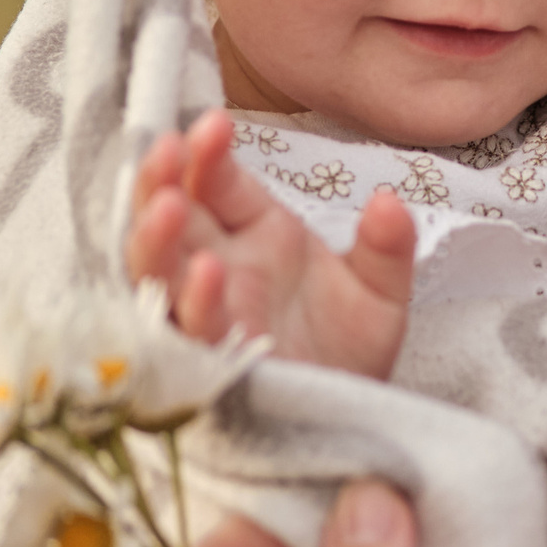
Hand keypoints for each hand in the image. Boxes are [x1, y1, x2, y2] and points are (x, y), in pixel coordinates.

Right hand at [126, 108, 414, 378]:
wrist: (354, 421)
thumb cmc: (352, 351)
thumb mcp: (380, 292)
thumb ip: (386, 247)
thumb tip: (390, 201)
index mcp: (253, 234)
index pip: (216, 182)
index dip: (206, 153)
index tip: (214, 125)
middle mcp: (218, 269)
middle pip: (170, 219)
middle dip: (159, 182)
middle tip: (166, 150)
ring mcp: (206, 316)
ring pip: (159, 271)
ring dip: (157, 238)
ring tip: (167, 204)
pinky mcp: (209, 364)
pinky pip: (189, 331)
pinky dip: (195, 302)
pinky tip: (205, 274)